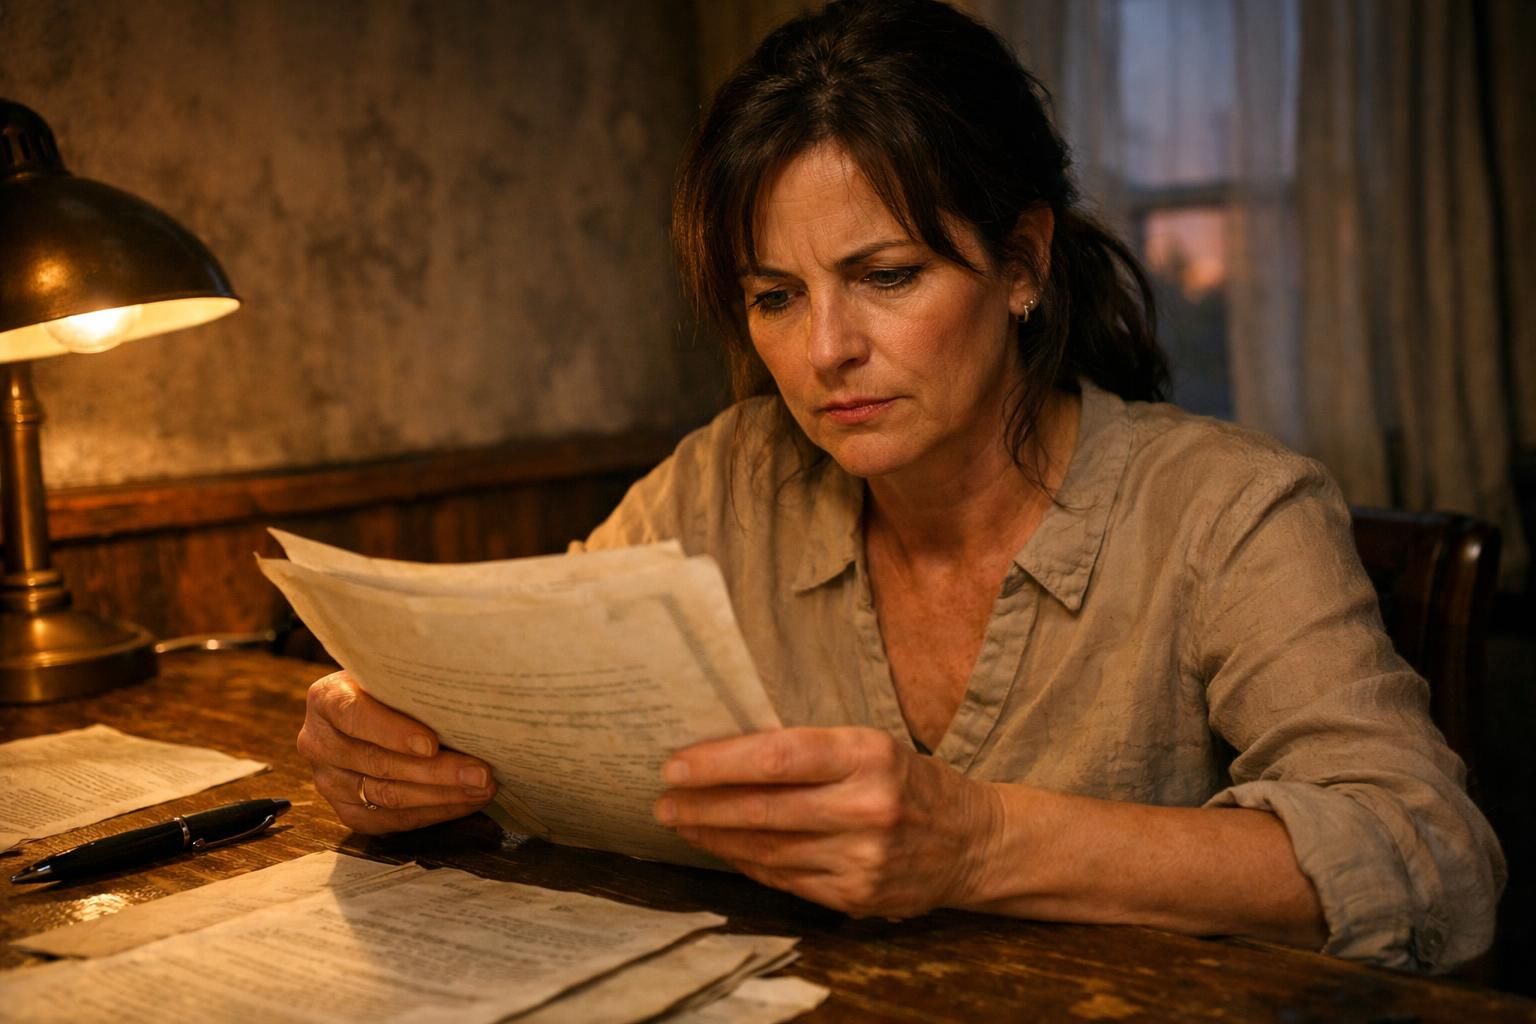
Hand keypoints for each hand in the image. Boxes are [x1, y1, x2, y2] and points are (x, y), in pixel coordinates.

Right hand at [297, 670, 496, 834]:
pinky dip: (433, 812)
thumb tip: (469, 694)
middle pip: (378, 762)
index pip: (355, 716)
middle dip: (436, 771)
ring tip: (482, 788)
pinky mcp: (347, 811)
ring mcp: (329, 781)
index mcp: (326, 699)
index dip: (393, 731)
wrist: (374, 707)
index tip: (432, 743)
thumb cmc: (394, 685)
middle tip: (480, 772)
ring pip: (388, 796)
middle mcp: (318, 742)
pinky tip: (465, 802)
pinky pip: (391, 820)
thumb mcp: (396, 673)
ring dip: (442, 795)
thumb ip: (415, 682)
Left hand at [654, 727, 1001, 917]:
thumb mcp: (869, 745)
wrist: (971, 841)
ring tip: (682, 823)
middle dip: (703, 805)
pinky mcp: (857, 897)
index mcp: (869, 754)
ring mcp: (863, 858)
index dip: (720, 763)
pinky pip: (784, 879)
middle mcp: (868, 807)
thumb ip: (808, 750)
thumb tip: (724, 753)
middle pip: (765, 808)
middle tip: (662, 800)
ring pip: (768, 850)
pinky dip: (747, 862)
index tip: (676, 764)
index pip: (779, 757)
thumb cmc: (906, 780)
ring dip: (716, 836)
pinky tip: (724, 847)